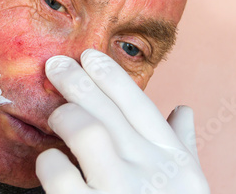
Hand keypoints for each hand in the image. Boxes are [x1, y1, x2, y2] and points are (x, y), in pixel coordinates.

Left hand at [36, 49, 209, 193]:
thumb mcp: (186, 187)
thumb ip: (184, 147)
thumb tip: (184, 111)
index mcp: (172, 162)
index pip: (140, 105)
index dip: (112, 76)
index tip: (90, 56)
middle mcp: (148, 172)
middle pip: (107, 110)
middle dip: (77, 81)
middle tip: (56, 66)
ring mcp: (119, 192)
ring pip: (85, 130)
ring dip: (66, 117)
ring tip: (55, 117)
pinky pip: (58, 173)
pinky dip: (48, 163)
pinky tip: (49, 163)